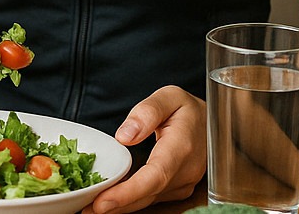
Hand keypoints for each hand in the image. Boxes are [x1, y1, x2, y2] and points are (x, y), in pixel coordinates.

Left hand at [82, 85, 206, 213]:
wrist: (214, 125)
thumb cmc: (188, 110)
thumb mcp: (169, 96)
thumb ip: (147, 111)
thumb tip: (125, 135)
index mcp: (181, 146)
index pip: (155, 176)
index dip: (129, 192)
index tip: (103, 202)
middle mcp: (185, 171)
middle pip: (148, 194)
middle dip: (117, 204)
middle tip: (84, 209)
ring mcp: (183, 183)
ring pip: (148, 200)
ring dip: (121, 206)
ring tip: (89, 207)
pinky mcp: (177, 189)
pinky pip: (151, 198)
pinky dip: (130, 201)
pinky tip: (109, 200)